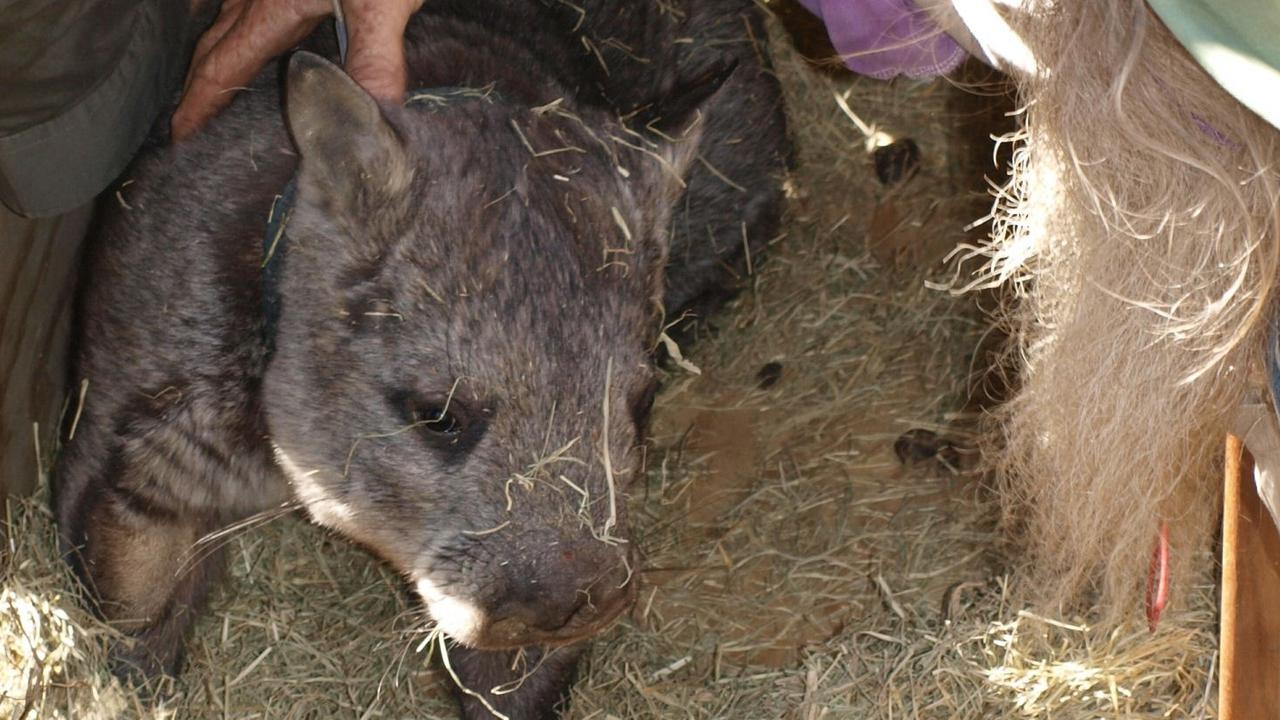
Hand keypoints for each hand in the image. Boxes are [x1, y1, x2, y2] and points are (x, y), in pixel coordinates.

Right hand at [172, 0, 423, 139]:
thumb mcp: (381, 2)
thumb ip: (375, 57)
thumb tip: (374, 113)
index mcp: (273, 7)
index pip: (222, 66)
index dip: (200, 104)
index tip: (180, 135)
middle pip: (215, 40)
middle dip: (200, 82)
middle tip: (187, 117)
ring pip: (226, 11)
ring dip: (216, 43)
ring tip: (210, 71)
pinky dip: (236, 10)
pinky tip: (242, 10)